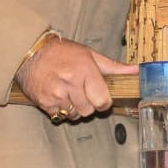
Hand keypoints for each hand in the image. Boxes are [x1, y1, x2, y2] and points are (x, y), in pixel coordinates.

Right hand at [16, 36, 131, 120]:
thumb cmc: (62, 52)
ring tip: (70, 93)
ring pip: (75, 115)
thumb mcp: (89, 54)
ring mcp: (56, 94)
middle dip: (89, 105)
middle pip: (89, 110)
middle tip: (83, 93)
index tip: (101, 97)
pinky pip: (59, 116)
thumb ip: (113, 67)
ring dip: (75, 108)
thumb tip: (136, 71)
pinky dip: (61, 110)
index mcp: (85, 70)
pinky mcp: (44, 102)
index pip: (103, 101)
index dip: (104, 102)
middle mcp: (71, 83)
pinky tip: (59, 96)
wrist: (30, 51)